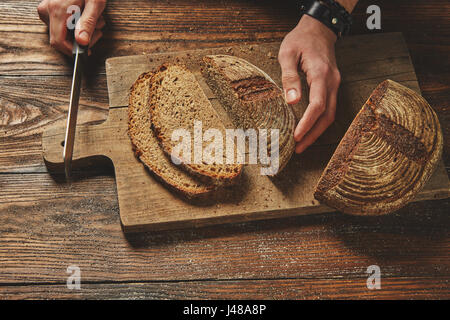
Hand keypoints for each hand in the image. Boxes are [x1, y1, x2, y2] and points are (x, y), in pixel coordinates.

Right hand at [37, 0, 105, 55]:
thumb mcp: (95, 5)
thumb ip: (88, 23)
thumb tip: (82, 42)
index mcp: (57, 10)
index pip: (59, 42)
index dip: (72, 51)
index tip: (86, 52)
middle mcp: (47, 10)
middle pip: (61, 39)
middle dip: (82, 39)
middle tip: (98, 30)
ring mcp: (46, 9)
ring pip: (62, 34)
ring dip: (82, 32)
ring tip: (95, 21)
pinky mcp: (49, 9)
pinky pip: (61, 26)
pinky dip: (76, 26)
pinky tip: (85, 18)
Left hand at [278, 15, 340, 153]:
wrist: (319, 29)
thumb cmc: (300, 40)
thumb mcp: (288, 53)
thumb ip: (289, 77)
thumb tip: (292, 101)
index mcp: (321, 74)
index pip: (317, 105)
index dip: (307, 124)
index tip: (296, 137)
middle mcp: (332, 82)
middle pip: (327, 115)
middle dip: (313, 134)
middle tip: (298, 149)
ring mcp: (335, 84)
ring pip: (331, 114)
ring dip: (317, 131)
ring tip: (302, 144)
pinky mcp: (333, 86)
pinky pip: (329, 108)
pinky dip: (320, 122)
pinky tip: (309, 130)